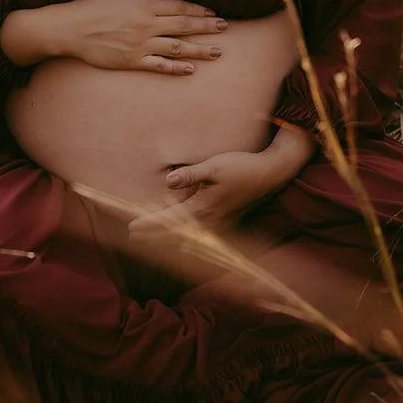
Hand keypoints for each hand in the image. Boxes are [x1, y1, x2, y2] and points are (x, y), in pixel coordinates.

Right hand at [54, 0, 227, 74]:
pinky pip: (158, 66)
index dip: (199, 10)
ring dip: (199, 50)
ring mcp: (140, 45)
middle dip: (207, 27)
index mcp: (145, 6)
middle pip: (184, 26)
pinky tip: (190, 70)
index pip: (180, 7)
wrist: (71, 28)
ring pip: (177, 47)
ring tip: (217, 52)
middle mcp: (146, 25)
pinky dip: (175, 69)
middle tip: (225, 28)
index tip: (214, 13)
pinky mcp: (131, 61)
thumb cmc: (94, 5)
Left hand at [127, 149, 282, 241]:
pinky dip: (183, 235)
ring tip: (150, 236)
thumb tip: (167, 181)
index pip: (169, 221)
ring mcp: (219, 224)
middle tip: (133, 234)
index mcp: (203, 209)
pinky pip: (199, 233)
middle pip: (175, 233)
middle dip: (153, 234)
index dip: (149, 224)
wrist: (271, 173)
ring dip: (167, 236)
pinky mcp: (226, 221)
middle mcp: (210, 222)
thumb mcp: (214, 165)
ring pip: (186, 236)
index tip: (131, 227)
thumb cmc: (242, 166)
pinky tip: (178, 233)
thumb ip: (190, 174)